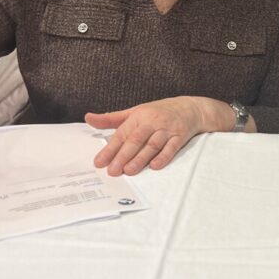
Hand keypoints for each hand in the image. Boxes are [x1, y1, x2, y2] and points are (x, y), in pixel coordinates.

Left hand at [86, 96, 234, 175]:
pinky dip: (164, 156)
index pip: (122, 134)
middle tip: (113, 171)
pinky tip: (155, 166)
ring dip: (141, 158)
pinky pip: (172, 147)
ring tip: (129, 171)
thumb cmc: (158, 112)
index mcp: (139, 116)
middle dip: (124, 156)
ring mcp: (167, 129)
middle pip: (136, 140)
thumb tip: (88, 118)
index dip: (110, 149)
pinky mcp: (180, 135)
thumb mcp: (134, 112)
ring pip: (152, 145)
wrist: (190, 108)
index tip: (99, 162)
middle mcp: (152, 121)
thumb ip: (111, 119)